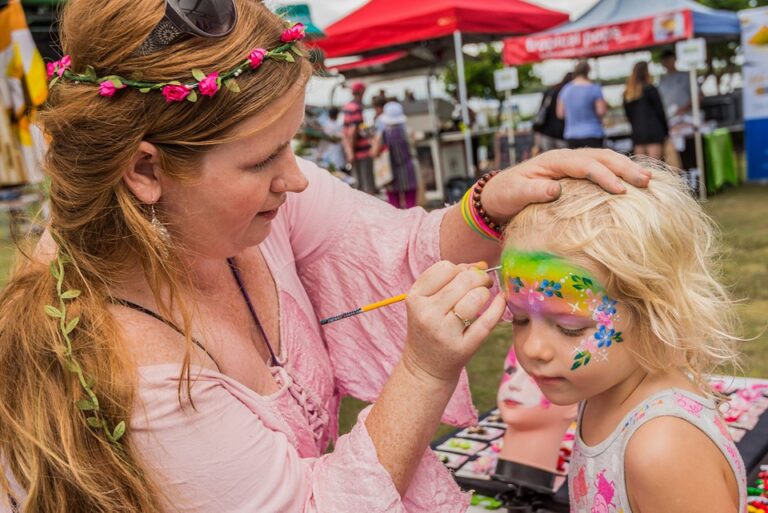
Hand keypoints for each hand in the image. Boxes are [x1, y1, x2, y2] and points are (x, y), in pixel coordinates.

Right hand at [401, 261, 505, 383]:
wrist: (425, 368)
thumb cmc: (430, 328)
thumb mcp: (427, 302)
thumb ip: (450, 280)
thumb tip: (481, 265)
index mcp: (415, 298)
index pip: (445, 268)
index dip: (462, 268)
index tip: (468, 276)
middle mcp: (427, 314)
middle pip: (463, 280)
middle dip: (479, 278)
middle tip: (484, 283)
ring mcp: (444, 332)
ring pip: (475, 298)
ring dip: (486, 293)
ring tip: (484, 297)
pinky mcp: (462, 348)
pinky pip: (487, 321)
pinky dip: (498, 307)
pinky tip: (501, 302)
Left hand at [480, 148, 650, 222]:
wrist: (498, 193)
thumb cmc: (506, 194)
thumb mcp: (515, 194)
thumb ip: (533, 191)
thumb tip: (555, 189)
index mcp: (553, 160)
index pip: (585, 165)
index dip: (604, 176)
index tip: (621, 190)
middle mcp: (566, 158)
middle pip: (601, 157)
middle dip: (625, 168)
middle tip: (646, 182)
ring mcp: (572, 163)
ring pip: (605, 159)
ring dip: (627, 168)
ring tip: (649, 180)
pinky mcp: (576, 173)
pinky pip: (602, 168)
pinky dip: (619, 173)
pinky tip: (635, 182)